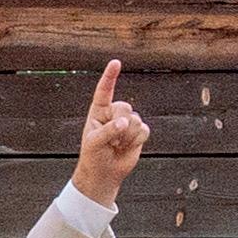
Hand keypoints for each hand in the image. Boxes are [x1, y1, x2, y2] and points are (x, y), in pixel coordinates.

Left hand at [70, 57, 149, 201]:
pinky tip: (126, 147)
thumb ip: (108, 130)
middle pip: (125, 107)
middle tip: (111, 140)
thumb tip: (125, 122)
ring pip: (136, 120)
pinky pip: (144, 130)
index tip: (116, 62)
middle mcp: (113, 113)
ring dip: (127, 136)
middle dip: (120, 124)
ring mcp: (127, 122)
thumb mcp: (94, 142)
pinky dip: (136, 140)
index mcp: (98, 111)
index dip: (110, 76)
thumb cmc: (93, 155)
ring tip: (117, 146)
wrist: (104, 174)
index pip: (104, 90)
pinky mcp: (138, 133)